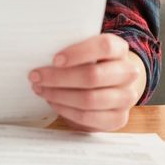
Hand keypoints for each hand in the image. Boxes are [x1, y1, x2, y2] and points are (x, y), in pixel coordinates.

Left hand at [29, 34, 145, 132]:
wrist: (111, 86)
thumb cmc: (90, 63)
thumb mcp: (85, 52)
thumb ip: (71, 51)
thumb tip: (40, 53)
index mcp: (120, 49)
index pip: (105, 46)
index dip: (78, 53)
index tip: (54, 59)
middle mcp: (128, 72)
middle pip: (93, 76)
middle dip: (59, 78)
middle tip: (36, 76)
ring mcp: (126, 97)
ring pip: (89, 99)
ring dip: (59, 95)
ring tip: (40, 89)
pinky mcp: (118, 118)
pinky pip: (88, 117)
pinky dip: (66, 110)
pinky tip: (53, 102)